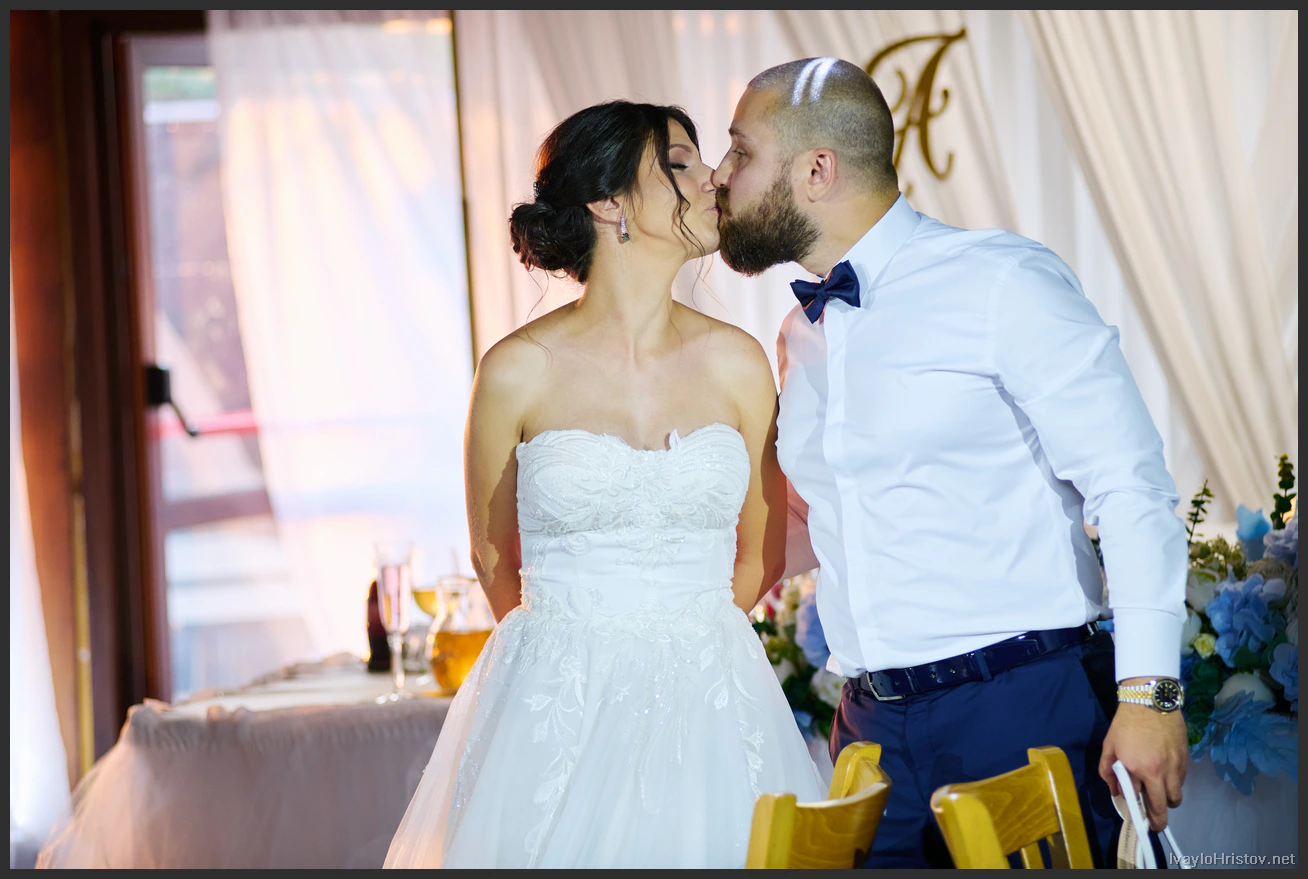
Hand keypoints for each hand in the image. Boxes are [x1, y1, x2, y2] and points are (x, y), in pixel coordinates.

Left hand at [1099, 694, 1187, 831]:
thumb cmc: (1125, 724)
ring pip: (1177, 796)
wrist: (1150, 702)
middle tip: (1154, 822)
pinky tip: (1165, 776)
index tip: (1139, 818)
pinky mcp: (1185, 760)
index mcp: (1139, 770)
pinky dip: (1174, 785)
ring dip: (1168, 801)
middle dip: (1159, 820)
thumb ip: (1108, 771)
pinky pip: (1182, 782)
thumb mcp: (1109, 746)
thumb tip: (1115, 791)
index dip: (1139, 811)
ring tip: (1159, 795)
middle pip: (1165, 807)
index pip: (1140, 801)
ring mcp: (1175, 767)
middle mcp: (1160, 772)